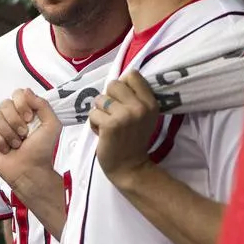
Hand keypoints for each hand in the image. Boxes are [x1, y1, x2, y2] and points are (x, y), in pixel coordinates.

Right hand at [0, 88, 61, 191]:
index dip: (22, 104)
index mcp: (27, 110)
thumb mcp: (52, 125)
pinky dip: (0, 141)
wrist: (30, 170)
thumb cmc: (42, 149)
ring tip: (17, 144)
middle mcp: (13, 116)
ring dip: (9, 133)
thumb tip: (27, 91)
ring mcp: (0, 127)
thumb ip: (43, 105)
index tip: (29, 118)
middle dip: (15, 120)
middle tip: (24, 134)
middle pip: (4, 103)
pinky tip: (7, 149)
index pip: (17, 94)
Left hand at [89, 71, 159, 185]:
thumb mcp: (144, 116)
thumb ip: (135, 98)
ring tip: (108, 125)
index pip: (132, 75)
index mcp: (150, 102)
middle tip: (114, 114)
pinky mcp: (110, 125)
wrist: (130, 167)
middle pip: (114, 84)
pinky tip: (102, 133)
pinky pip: (93, 114)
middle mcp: (140, 107)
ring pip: (100, 99)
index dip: (123, 86)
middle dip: (109, 98)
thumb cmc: (134, 139)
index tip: (123, 101)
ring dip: (100, 112)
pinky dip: (94, 124)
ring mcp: (125, 115)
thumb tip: (118, 80)